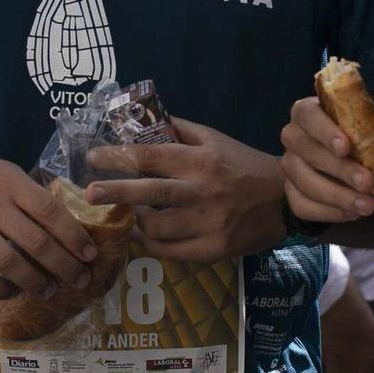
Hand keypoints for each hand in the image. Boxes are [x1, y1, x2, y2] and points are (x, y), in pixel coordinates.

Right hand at [0, 146, 97, 300]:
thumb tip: (67, 226)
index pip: (50, 211)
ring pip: (10, 263)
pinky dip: (1, 289)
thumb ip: (29, 195)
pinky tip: (15, 291)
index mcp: (9, 182)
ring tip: (51, 291)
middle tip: (80, 279)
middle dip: (64, 265)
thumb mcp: (3, 171)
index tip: (90, 254)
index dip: (74, 236)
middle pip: (36, 242)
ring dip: (36, 282)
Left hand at [84, 119, 287, 262]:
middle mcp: (203, 191)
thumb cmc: (244, 165)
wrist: (285, 200)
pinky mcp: (214, 249)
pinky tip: (144, 235)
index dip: (118, 157)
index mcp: (201, 160)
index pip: (150, 157)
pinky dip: (151, 244)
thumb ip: (180, 131)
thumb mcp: (216, 140)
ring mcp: (208, 223)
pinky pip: (170, 251)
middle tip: (88, 194)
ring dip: (134, 221)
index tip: (93, 158)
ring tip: (127, 215)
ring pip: (156, 227)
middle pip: (149, 194)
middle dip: (114, 193)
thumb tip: (143, 121)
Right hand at [278, 95, 373, 224]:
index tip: (346, 147)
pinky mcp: (292, 191)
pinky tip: (353, 213)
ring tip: (367, 205)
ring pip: (304, 183)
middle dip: (339, 170)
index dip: (325, 132)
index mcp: (307, 112)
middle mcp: (292, 136)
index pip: (308, 116)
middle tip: (367, 182)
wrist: (358, 154)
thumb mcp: (370, 121)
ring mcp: (290, 165)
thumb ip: (370, 126)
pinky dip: (329, 213)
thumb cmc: (361, 131)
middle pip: (307, 152)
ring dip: (337, 197)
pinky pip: (302, 206)